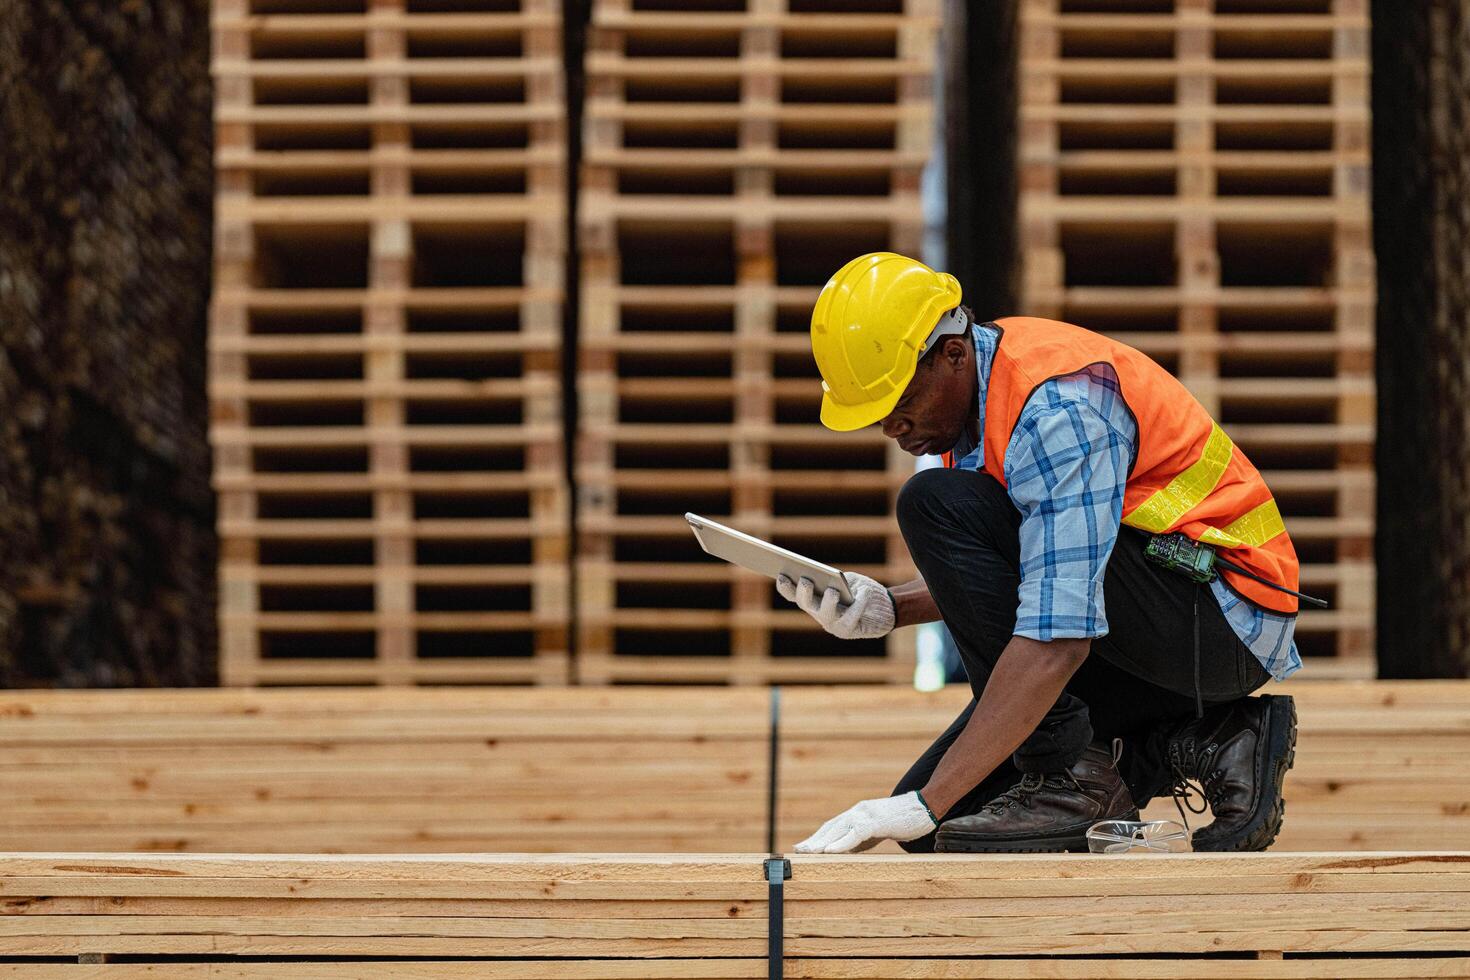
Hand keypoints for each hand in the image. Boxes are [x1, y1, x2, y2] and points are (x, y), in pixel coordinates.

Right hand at [776, 571, 894, 639]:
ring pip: (825, 614)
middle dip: (804, 593)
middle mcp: (818, 613)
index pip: (793, 594)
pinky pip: (851, 617)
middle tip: (806, 580)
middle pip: (805, 603)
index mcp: (814, 599)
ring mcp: (832, 624)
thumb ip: (837, 580)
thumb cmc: (861, 590)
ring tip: (833, 592)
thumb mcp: (848, 580)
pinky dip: (858, 604)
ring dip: (828, 602)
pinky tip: (863, 594)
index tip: (781, 574)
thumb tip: (831, 579)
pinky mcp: (848, 631)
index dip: (785, 586)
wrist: (884, 608)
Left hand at [794, 792, 936, 853]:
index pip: (832, 826)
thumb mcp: (877, 832)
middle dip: (813, 840)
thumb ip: (861, 839)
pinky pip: (855, 833)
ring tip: (808, 852)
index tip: (803, 847)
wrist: (925, 806)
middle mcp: (857, 811)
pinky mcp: (876, 821)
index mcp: (857, 814)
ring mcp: (866, 814)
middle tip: (797, 851)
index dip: (817, 837)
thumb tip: (845, 852)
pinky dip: (841, 843)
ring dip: (821, 842)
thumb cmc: (903, 820)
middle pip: (830, 827)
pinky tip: (830, 851)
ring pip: (838, 829)